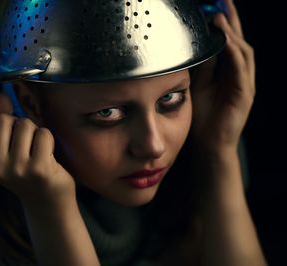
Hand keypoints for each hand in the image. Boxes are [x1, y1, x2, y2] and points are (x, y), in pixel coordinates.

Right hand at [0, 69, 75, 208]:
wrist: (47, 203)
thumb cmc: (28, 170)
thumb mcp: (9, 150)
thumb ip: (2, 125)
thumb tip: (0, 97)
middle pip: (2, 118)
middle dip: (18, 122)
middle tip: (26, 143)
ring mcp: (15, 168)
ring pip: (25, 124)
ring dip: (35, 132)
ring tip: (37, 152)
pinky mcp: (37, 169)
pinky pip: (43, 134)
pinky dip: (48, 140)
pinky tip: (48, 158)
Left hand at [190, 0, 254, 152]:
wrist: (209, 144)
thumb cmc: (203, 117)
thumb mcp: (199, 85)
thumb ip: (203, 66)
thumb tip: (199, 44)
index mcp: (229, 72)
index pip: (229, 43)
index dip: (224, 23)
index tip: (214, 5)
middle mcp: (240, 75)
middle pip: (239, 42)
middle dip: (232, 20)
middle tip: (223, 0)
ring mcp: (245, 84)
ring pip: (243, 52)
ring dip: (232, 33)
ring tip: (220, 16)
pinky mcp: (244, 94)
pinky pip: (240, 69)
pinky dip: (233, 52)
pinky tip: (225, 39)